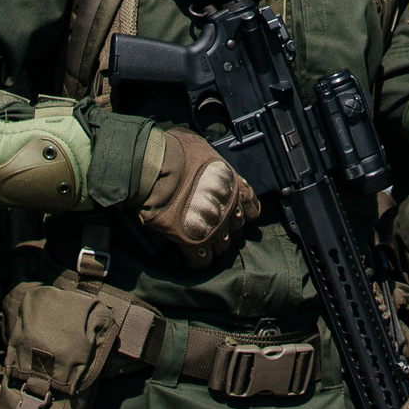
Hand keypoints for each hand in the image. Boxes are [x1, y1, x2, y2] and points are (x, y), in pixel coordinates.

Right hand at [136, 127, 258, 268]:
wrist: (156, 168)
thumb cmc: (176, 151)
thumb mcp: (202, 147)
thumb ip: (209, 162)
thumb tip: (201, 159)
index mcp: (234, 186)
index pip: (252, 209)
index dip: (244, 213)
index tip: (235, 214)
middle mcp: (229, 209)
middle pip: (236, 230)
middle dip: (226, 229)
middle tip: (211, 226)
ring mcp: (213, 228)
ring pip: (221, 248)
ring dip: (212, 245)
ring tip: (200, 241)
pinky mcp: (194, 242)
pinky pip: (202, 261)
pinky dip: (197, 261)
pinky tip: (190, 255)